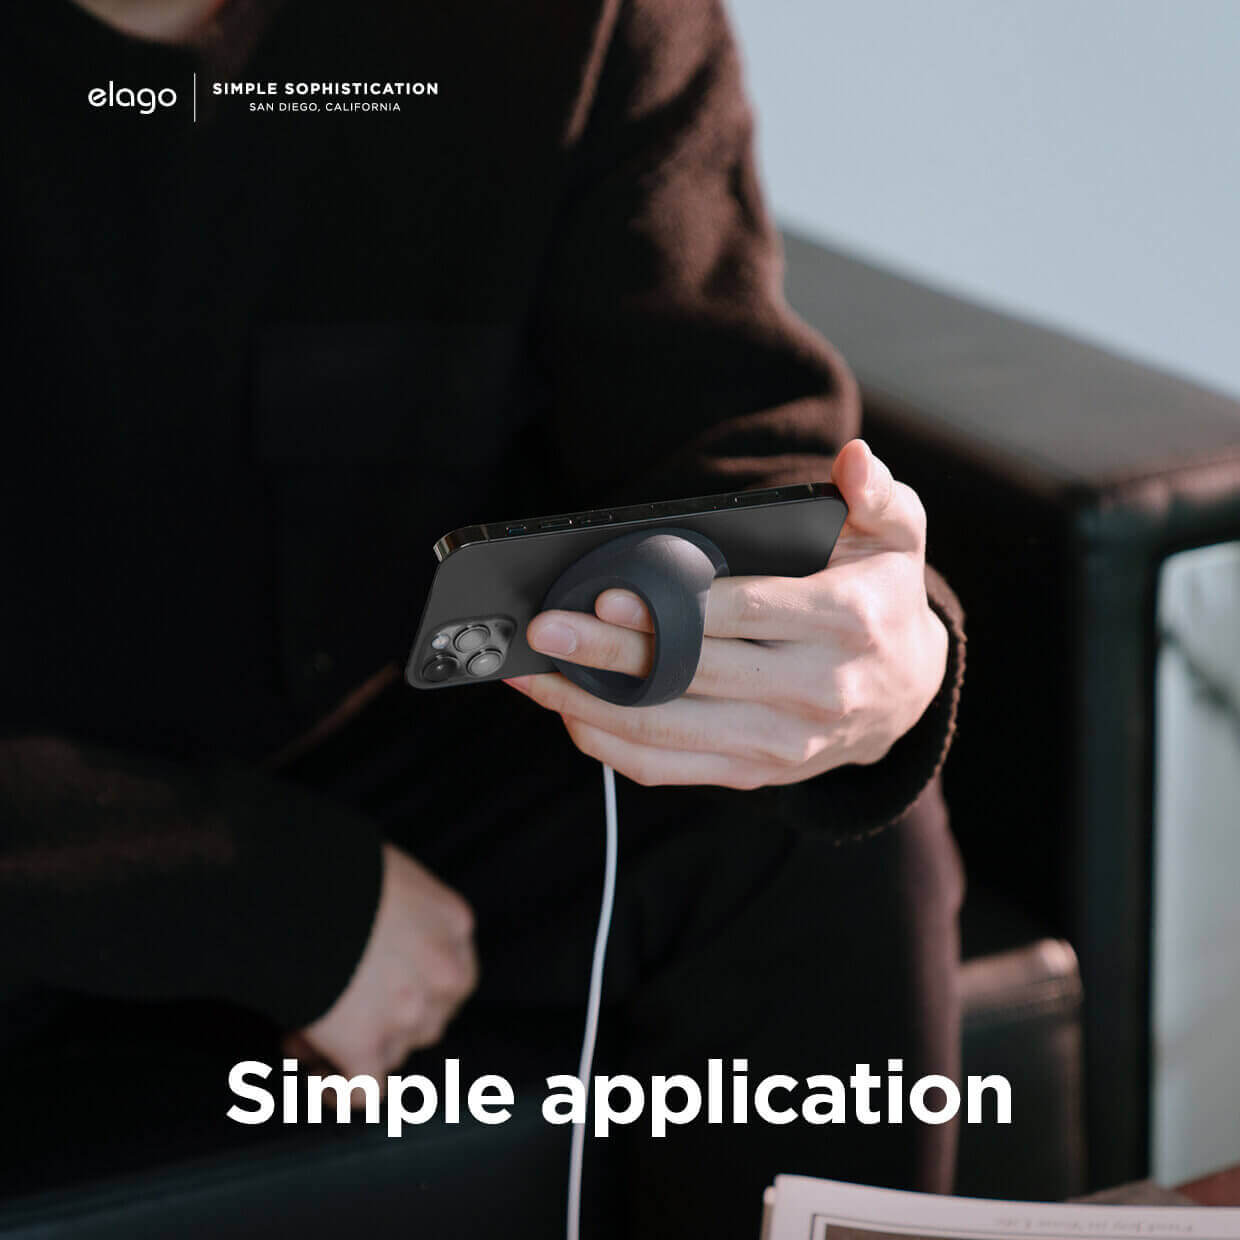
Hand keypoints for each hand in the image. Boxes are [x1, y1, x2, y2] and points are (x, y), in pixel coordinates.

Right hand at [286, 843, 477, 1082]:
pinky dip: (340, 1090)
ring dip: (351, 1046)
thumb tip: (373, 937)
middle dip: (382, 1018)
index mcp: (452, 924)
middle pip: (427, 1018)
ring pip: (393, 1051)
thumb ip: (398, 912)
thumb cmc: (327, 864)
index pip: (449, 975)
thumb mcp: (386, 874)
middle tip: (333, 1008)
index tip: (376, 987)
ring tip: (301, 1027)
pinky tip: (315, 1077)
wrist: (289, 883)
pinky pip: (363, 1090)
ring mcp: (408, 1013)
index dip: (413, 987)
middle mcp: (444, 973)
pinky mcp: (364, 1046)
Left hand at [506, 439, 947, 789]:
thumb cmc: (882, 597)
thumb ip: (877, 493)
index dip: (674, 607)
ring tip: (534, 673)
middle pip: (694, 672)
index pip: (746, 614)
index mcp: (848, 622)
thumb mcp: (897, 535)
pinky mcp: (757, 774)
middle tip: (545, 628)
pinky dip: (613, 746)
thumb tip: (855, 459)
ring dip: (593, 704)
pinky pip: (671, 769)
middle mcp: (820, 691)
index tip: (607, 593)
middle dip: (610, 653)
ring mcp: (786, 744)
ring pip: (672, 728)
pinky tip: (570, 714)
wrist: (907, 694)